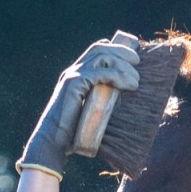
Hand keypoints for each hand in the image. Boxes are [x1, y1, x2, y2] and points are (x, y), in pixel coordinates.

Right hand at [17, 39, 139, 179]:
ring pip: (102, 57)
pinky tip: (129, 84)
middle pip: (100, 49)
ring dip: (123, 65)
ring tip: (135, 80)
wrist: (53, 143)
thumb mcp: (90, 112)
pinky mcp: (74, 84)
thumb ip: (102, 102)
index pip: (95, 51)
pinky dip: (118, 76)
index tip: (132, 58)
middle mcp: (72, 72)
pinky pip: (101, 73)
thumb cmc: (71, 134)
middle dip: (122, 52)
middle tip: (138, 62)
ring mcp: (72, 76)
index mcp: (75, 76)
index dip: (115, 49)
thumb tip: (120, 99)